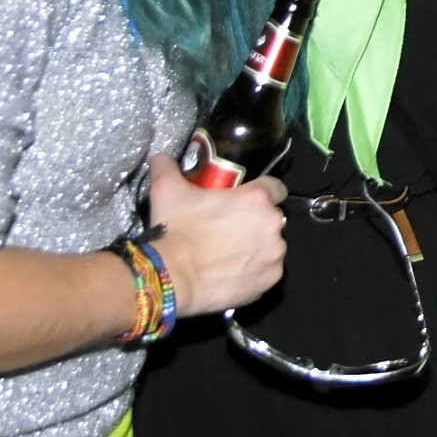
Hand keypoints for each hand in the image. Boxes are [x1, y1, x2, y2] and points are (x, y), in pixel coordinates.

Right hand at [145, 155, 287, 316]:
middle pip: (271, 218)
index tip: (245, 200)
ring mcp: (274, 254)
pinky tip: (233, 272)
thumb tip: (161, 156)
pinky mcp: (270, 279)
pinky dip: (255, 271)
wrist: (170, 277)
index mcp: (257, 198)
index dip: (261, 192)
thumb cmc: (174, 230)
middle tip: (229, 229)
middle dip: (256, 221)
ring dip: (258, 246)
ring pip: (272, 245)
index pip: (275, 187)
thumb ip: (168, 166)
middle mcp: (273, 223)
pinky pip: (267, 271)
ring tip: (230, 253)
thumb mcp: (166, 189)